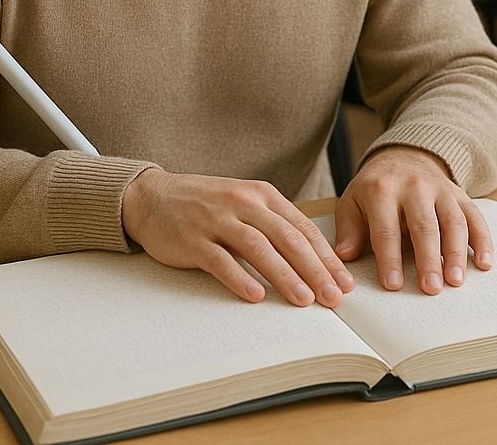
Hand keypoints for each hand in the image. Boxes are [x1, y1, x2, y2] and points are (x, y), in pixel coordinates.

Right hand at [122, 169, 355, 306]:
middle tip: (333, 297)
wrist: (152, 196)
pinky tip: (255, 296)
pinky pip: (220, 260)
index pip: (303, 228)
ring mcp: (217, 220)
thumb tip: (314, 260)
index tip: (344, 283)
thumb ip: (274, 225)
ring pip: (259, 248)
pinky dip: (240, 278)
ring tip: (304, 300)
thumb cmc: (206, 206)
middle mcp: (243, 204)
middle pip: (287, 238)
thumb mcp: (245, 204)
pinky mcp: (193, 239)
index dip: (326, 257)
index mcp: (262, 196)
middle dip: (315, 270)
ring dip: (284, 275)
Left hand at [333, 146, 492, 294]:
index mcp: (382, 190)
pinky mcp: (460, 195)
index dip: (390, 258)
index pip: (386, 229)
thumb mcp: (352, 202)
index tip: (393, 284)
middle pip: (424, 226)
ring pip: (453, 222)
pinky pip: (475, 216)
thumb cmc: (375, 188)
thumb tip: (344, 256)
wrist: (404, 156)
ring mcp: (441, 190)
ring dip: (457, 253)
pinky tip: (484, 262)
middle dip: (428, 259)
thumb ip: (349, 229)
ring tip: (456, 281)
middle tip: (431, 288)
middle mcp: (414, 187)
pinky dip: (483, 240)